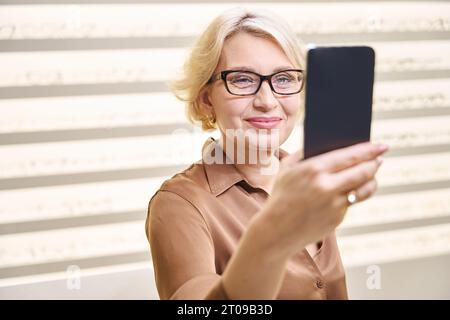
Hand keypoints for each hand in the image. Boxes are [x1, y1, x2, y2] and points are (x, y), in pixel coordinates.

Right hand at [258, 141, 388, 256]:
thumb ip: (306, 153)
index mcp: (313, 169)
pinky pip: (351, 202)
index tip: (381, 145)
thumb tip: (329, 143)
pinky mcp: (337, 219)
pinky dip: (353, 194)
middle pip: (363, 171)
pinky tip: (354, 188)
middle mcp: (326, 186)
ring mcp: (334, 205)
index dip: (369, 149)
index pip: (350, 155)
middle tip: (380, 157)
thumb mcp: (287, 169)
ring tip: (372, 173)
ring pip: (364, 188)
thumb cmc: (281, 195)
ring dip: (372, 179)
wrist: (276, 230)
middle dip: (375, 162)